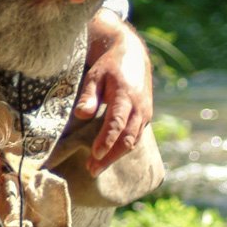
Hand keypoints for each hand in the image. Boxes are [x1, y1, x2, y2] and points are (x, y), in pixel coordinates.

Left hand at [73, 16, 153, 175]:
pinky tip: (106, 157)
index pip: (117, 122)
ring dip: (114, 157)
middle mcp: (139, 107)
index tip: (95, 154)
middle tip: (92, 170)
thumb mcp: (96, 75)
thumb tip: (81, 113)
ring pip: (132, 141)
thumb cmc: (109, 66)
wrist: (133, 56)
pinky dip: (122, 150)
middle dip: (109, 156)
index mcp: (126, 95)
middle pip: (126, 138)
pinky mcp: (145, 118)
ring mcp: (145, 114)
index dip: (107, 139)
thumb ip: (89, 95)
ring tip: (95, 168)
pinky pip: (135, 138)